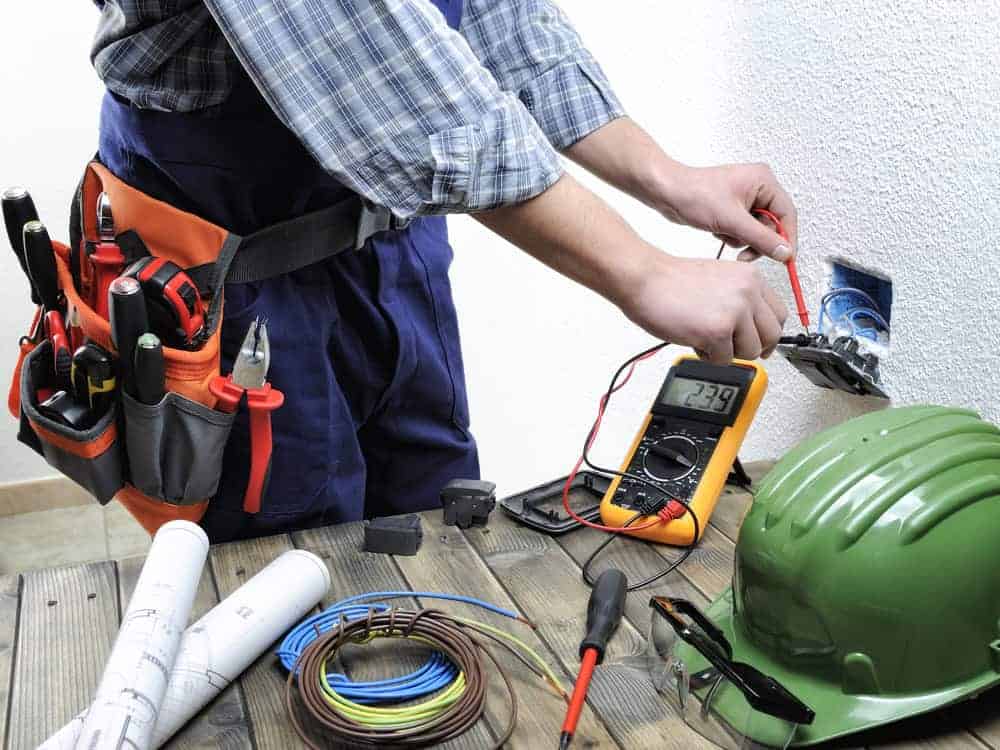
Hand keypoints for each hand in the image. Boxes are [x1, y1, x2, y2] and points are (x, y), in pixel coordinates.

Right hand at [618, 251, 787, 362]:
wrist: (645, 279)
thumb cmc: (671, 281)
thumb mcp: (719, 279)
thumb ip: (740, 299)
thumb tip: (753, 328)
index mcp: (750, 277)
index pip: (778, 314)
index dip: (768, 333)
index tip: (760, 341)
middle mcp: (747, 292)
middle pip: (771, 336)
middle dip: (753, 347)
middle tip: (736, 349)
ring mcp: (735, 312)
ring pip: (750, 351)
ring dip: (728, 352)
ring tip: (707, 338)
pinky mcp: (718, 332)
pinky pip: (724, 359)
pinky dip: (708, 356)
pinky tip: (695, 340)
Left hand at [657, 163, 797, 261]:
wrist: (667, 193)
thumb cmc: (693, 193)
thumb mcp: (731, 220)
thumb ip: (761, 238)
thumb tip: (784, 251)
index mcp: (763, 181)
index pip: (787, 214)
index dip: (787, 238)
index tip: (785, 258)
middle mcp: (758, 188)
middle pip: (773, 225)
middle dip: (757, 240)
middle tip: (745, 253)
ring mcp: (745, 199)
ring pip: (757, 231)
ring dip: (742, 238)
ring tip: (724, 233)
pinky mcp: (733, 209)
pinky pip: (743, 231)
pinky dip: (732, 235)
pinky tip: (717, 230)